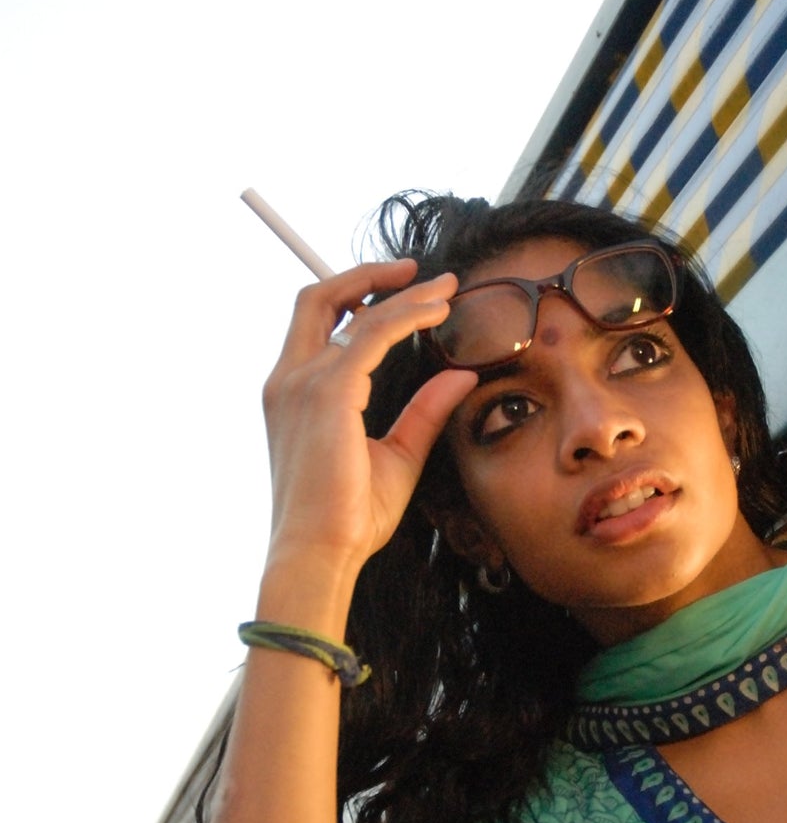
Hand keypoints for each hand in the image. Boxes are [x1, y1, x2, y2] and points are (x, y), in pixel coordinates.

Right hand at [261, 258, 476, 579]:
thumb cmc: (349, 517)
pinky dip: (406, 317)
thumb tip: (460, 376)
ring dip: (403, 295)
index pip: (317, 324)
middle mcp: (289, 380)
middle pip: (318, 298)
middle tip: (420, 271)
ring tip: (444, 290)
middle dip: (368, 274)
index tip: (403, 289)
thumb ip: (424, 412)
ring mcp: (302, 383)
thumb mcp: (397, 456)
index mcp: (293, 393)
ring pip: (356, 314)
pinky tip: (437, 314)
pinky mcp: (326, 392)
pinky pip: (371, 335)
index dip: (356, 297)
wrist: (319, 552)